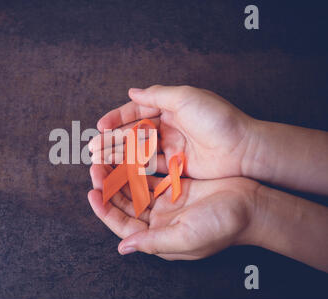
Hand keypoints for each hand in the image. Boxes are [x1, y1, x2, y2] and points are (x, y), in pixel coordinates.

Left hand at [88, 164, 259, 259]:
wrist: (252, 206)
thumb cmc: (222, 225)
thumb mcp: (186, 237)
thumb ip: (153, 243)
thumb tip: (122, 248)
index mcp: (158, 235)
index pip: (122, 224)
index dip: (104, 210)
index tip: (92, 193)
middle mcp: (158, 220)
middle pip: (125, 203)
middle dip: (108, 187)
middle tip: (96, 167)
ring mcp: (166, 202)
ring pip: (134, 187)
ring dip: (119, 174)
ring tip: (106, 157)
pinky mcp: (175, 186)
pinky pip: (149, 175)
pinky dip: (137, 166)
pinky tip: (126, 154)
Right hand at [89, 85, 253, 179]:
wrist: (242, 149)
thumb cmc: (216, 119)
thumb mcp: (186, 97)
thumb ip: (156, 94)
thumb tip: (132, 91)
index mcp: (171, 107)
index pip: (138, 111)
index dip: (118, 118)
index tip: (100, 126)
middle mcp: (170, 126)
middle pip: (135, 132)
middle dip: (113, 139)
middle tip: (93, 147)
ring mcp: (173, 146)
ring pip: (139, 150)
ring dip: (119, 153)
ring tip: (98, 159)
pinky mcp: (177, 165)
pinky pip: (151, 166)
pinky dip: (134, 167)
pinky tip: (118, 169)